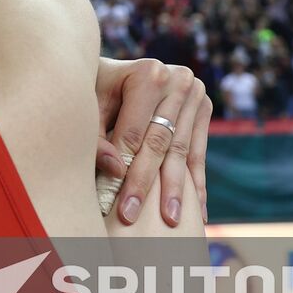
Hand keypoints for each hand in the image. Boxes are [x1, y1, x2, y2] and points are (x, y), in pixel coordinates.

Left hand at [95, 58, 211, 226]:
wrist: (113, 71)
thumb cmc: (94, 92)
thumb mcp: (88, 111)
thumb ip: (97, 142)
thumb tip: (115, 171)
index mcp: (148, 73)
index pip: (135, 133)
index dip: (125, 171)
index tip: (118, 206)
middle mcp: (177, 78)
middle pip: (160, 143)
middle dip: (147, 185)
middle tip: (135, 218)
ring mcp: (194, 92)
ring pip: (181, 151)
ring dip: (177, 191)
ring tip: (171, 221)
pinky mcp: (203, 107)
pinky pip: (197, 151)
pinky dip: (195, 183)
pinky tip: (197, 212)